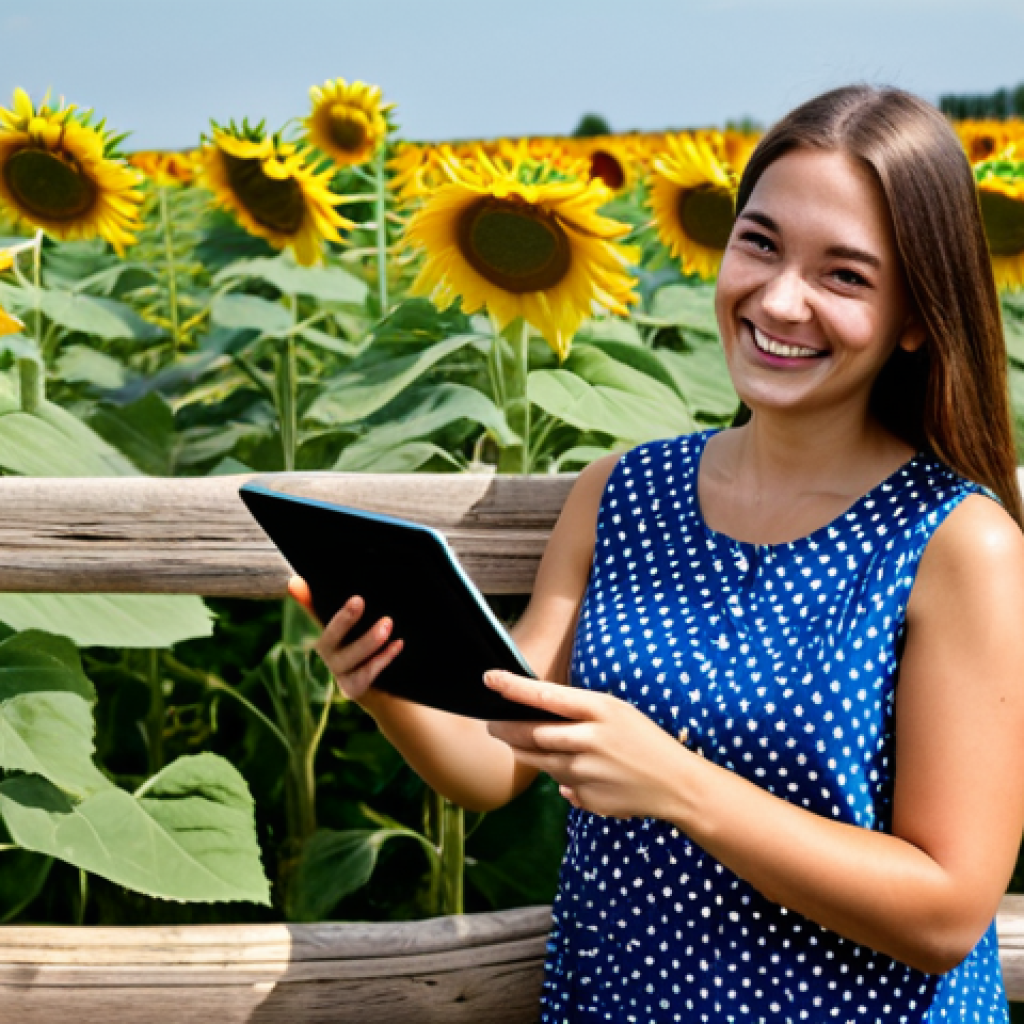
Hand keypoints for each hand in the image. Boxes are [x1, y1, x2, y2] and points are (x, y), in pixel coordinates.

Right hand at [287, 575, 402, 702]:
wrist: (359, 679)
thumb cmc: (342, 642)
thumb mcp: (330, 625)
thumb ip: (312, 605)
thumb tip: (295, 581)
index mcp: (310, 636)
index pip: (305, 617)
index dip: (301, 604)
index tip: (297, 583)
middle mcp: (319, 655)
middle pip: (328, 638)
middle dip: (343, 620)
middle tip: (358, 600)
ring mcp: (334, 673)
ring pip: (350, 658)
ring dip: (369, 640)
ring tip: (387, 623)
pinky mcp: (352, 687)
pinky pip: (368, 672)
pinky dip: (384, 658)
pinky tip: (398, 643)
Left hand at [484, 670, 691, 820]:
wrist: (677, 783)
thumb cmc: (643, 739)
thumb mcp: (616, 711)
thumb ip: (576, 712)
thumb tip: (532, 717)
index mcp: (600, 709)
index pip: (546, 695)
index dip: (513, 687)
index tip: (489, 678)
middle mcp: (590, 739)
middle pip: (531, 733)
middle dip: (505, 728)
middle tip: (491, 723)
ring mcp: (587, 772)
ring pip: (539, 760)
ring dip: (524, 751)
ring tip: (518, 742)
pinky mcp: (586, 798)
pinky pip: (560, 785)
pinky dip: (560, 776)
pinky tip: (579, 771)